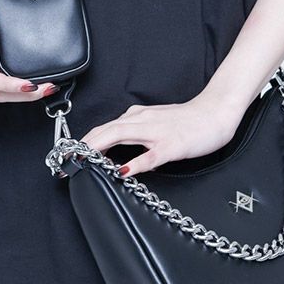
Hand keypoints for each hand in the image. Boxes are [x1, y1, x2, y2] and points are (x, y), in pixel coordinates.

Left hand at [76, 89, 247, 178]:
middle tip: (66, 162)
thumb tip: (118, 137)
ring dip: (99, 148)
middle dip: (83, 145)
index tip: (69, 154)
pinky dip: (135, 163)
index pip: (105, 127)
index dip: (85, 140)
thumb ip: (136, 127)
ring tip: (83, 160)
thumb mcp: (157, 120)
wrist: (216, 112)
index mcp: (139, 116)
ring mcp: (157, 133)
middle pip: (106, 130)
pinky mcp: (172, 146)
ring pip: (121, 135)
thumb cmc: (189, 119)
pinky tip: (123, 171)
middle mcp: (143, 121)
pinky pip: (150, 156)